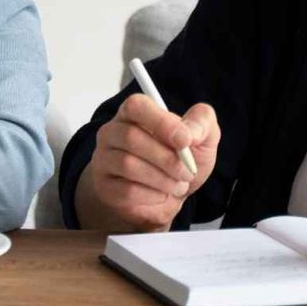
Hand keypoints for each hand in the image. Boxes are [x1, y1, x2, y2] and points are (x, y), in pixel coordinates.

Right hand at [80, 93, 219, 232]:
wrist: (167, 199)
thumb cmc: (179, 162)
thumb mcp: (201, 140)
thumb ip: (202, 124)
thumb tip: (191, 132)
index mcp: (134, 113)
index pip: (136, 106)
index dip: (161, 122)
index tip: (185, 140)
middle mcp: (112, 132)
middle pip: (131, 137)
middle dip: (167, 158)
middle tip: (186, 171)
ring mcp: (104, 159)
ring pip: (128, 165)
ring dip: (162, 179)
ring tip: (177, 185)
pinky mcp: (105, 186)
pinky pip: (126, 190)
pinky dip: (152, 195)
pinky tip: (161, 194)